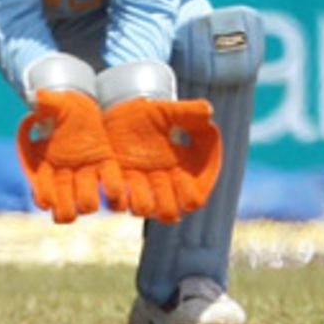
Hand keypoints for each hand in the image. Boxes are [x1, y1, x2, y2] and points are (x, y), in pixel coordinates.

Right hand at [17, 89, 126, 223]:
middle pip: (64, 207)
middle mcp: (65, 177)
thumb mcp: (60, 103)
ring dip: (89, 203)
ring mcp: (87, 176)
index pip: (42, 191)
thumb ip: (48, 101)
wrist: (90, 103)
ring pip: (86, 204)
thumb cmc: (68, 107)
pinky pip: (111, 187)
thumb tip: (37, 95)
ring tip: (93, 199)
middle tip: (73, 202)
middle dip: (68, 208)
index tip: (46, 199)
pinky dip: (115, 194)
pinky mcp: (108, 167)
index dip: (44, 195)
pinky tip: (117, 192)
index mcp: (47, 166)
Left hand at [102, 96, 222, 221]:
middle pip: (170, 213)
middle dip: (167, 199)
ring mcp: (136, 187)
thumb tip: (208, 113)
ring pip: (143, 209)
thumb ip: (189, 112)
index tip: (182, 171)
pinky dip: (119, 195)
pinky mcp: (114, 184)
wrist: (115, 113)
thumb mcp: (168, 110)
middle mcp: (160, 184)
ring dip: (142, 198)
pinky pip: (117, 203)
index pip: (194, 198)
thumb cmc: (146, 114)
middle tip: (161, 174)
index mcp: (180, 171)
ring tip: (137, 176)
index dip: (191, 190)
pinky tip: (122, 176)